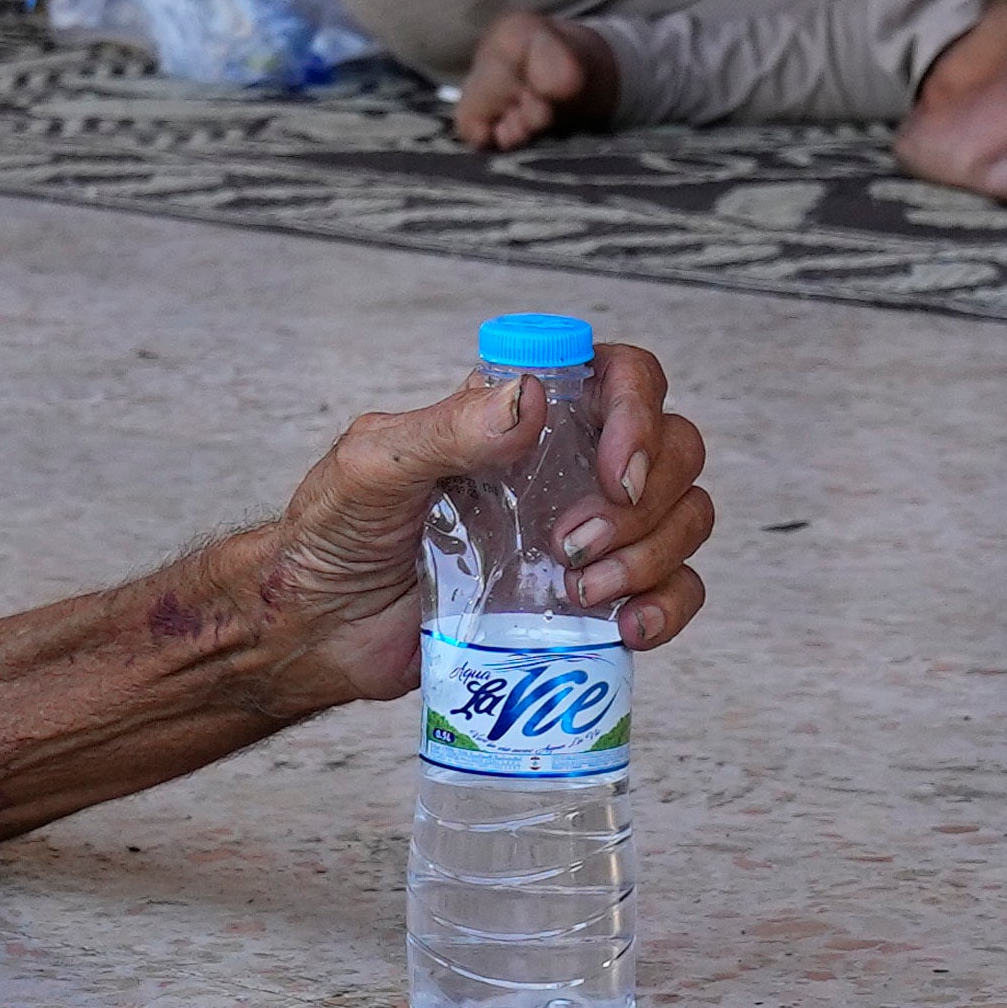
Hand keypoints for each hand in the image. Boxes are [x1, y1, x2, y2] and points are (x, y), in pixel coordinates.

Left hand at [249, 344, 717, 695]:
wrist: (321, 631)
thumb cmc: (335, 533)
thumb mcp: (372, 467)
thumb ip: (447, 429)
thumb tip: (530, 400)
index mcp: (523, 418)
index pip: (622, 377)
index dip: (641, 411)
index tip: (616, 468)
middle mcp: (567, 466)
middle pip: (675, 447)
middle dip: (645, 500)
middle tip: (571, 544)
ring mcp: (586, 533)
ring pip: (685, 515)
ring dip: (653, 554)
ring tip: (581, 591)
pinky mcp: (590, 601)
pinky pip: (675, 589)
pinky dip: (668, 605)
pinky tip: (626, 629)